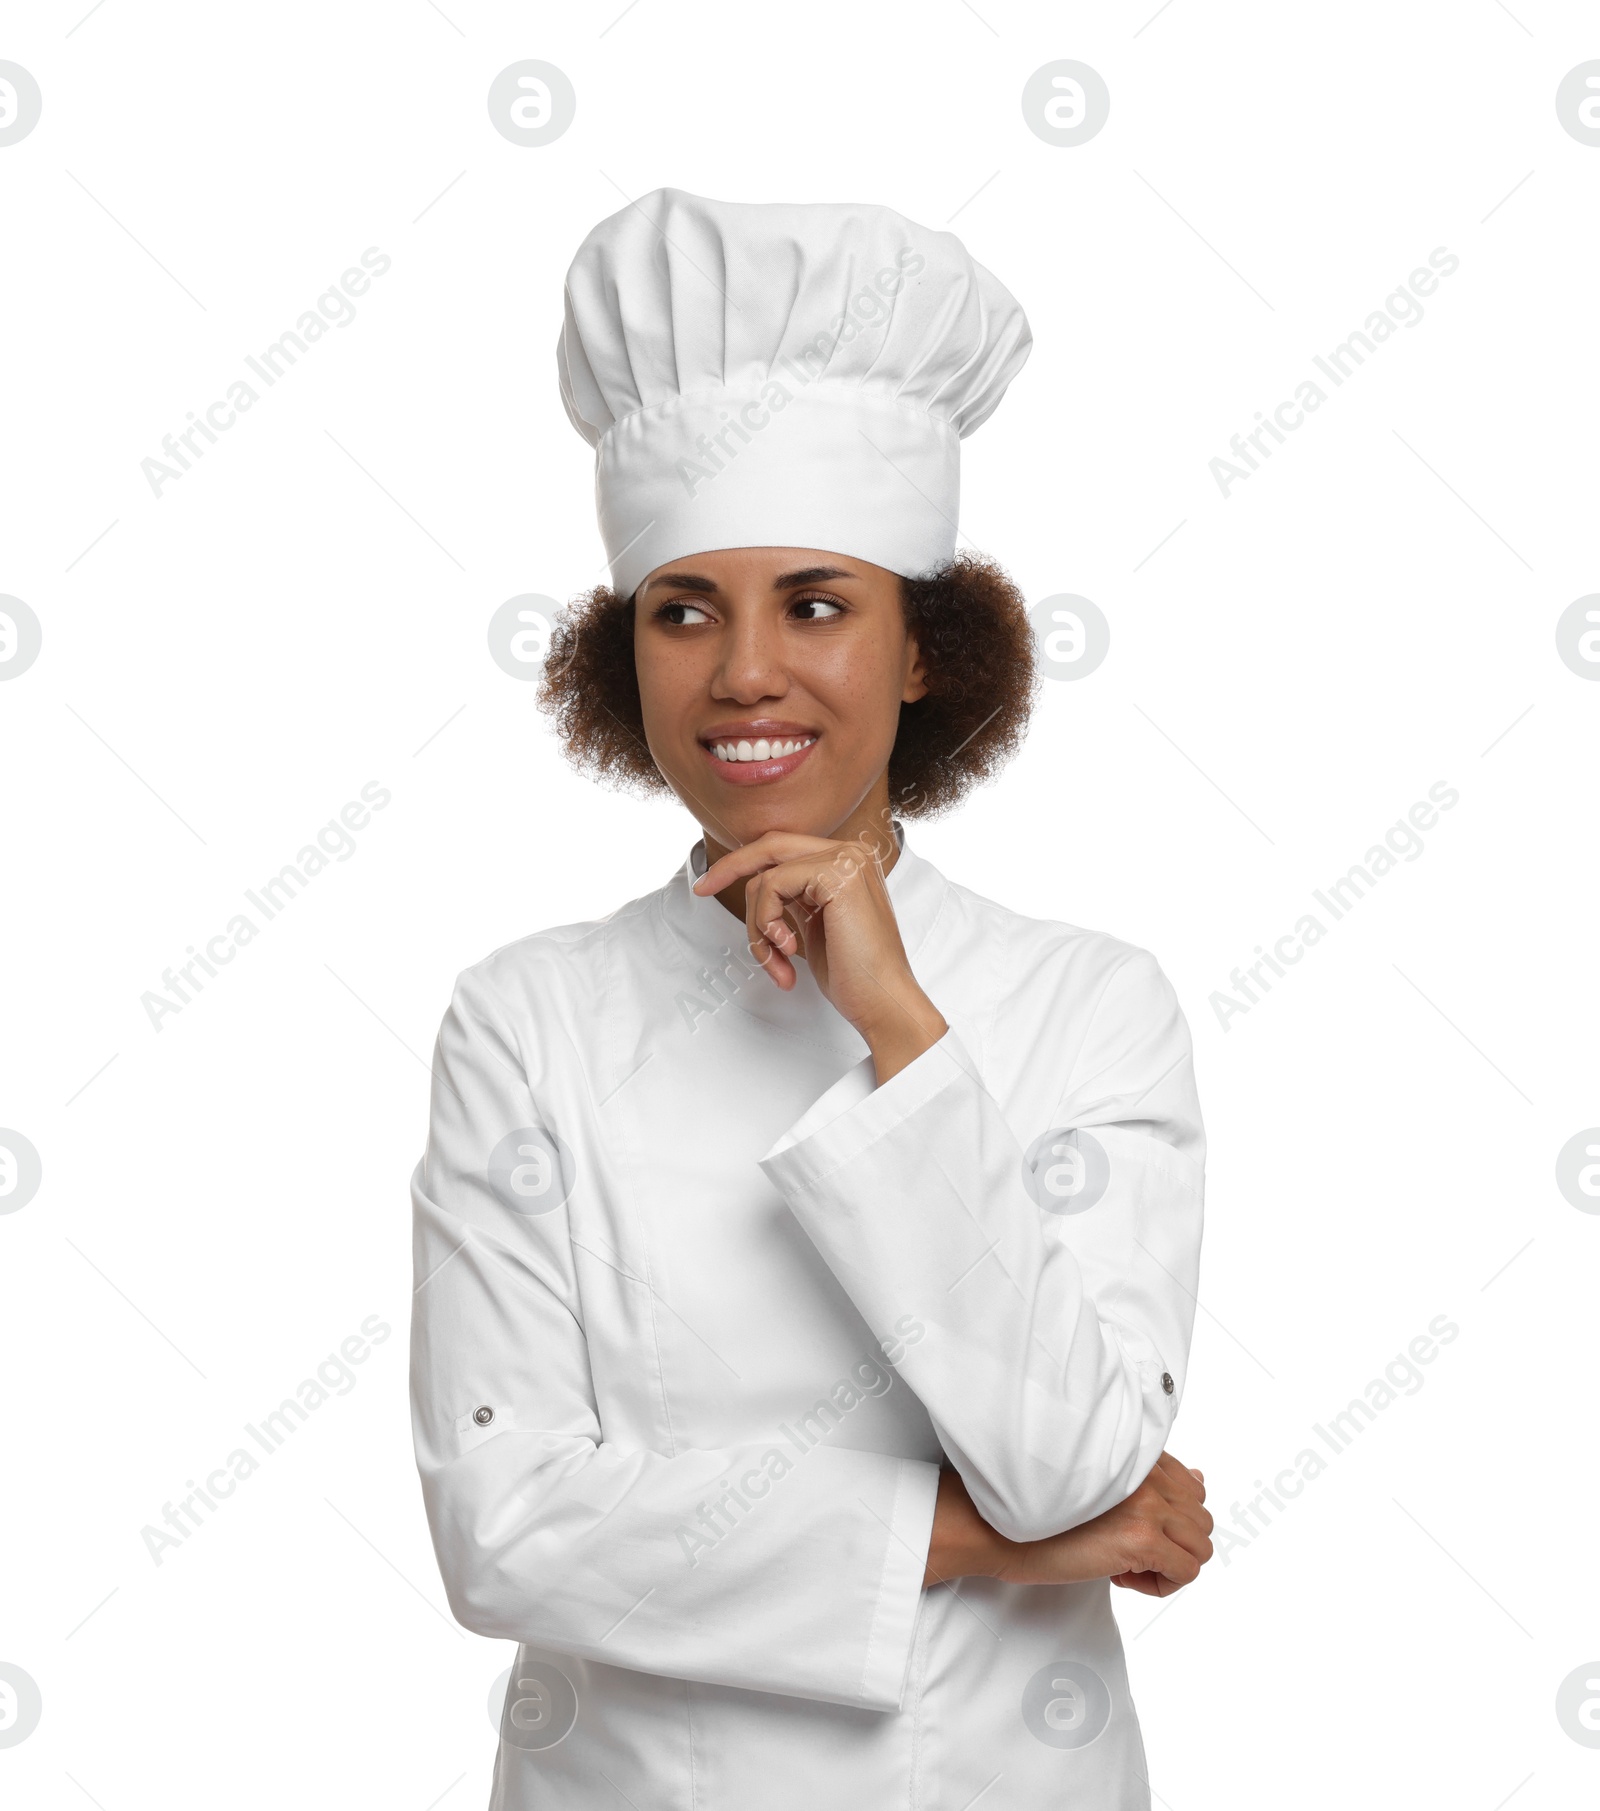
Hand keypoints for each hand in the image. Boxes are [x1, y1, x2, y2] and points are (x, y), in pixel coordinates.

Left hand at [693, 830, 946, 1080]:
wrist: (884, 1002)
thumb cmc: (853, 976)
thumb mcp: (815, 926)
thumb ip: (794, 899)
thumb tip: (756, 884)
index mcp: (848, 862)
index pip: (782, 848)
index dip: (742, 862)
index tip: (708, 885)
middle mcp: (851, 852)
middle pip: (770, 847)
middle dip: (730, 869)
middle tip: (701, 892)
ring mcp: (846, 860)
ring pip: (766, 876)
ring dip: (758, 926)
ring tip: (778, 961)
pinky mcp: (837, 875)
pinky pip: (772, 886)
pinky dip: (767, 923)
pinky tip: (789, 951)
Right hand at [923, 1455, 1213, 1596]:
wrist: (996, 1528)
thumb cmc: (1038, 1509)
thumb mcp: (1102, 1486)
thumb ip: (1152, 1480)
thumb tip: (1200, 1479)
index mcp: (1135, 1454)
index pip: (1192, 1486)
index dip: (1167, 1519)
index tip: (1131, 1529)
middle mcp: (1146, 1473)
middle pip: (1201, 1518)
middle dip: (1172, 1543)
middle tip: (1127, 1549)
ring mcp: (1146, 1504)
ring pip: (1200, 1547)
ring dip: (1168, 1563)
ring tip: (1125, 1562)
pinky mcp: (1141, 1539)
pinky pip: (1186, 1573)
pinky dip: (1161, 1584)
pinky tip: (1122, 1575)